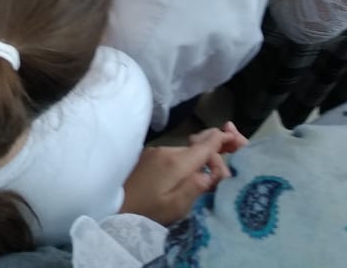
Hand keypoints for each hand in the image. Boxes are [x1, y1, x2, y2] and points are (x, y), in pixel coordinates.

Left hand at [119, 124, 245, 224]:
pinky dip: (183, 161)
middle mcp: (166, 150)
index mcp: (176, 161)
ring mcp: (154, 151)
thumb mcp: (176, 206)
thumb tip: (212, 172)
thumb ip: (197, 186)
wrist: (109, 203)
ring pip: (185, 151)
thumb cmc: (145, 209)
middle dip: (211, 156)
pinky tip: (185, 174)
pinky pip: (172, 155)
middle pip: (197, 147)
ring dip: (196, 160)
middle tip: (220, 172)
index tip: (236, 137)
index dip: (222, 140)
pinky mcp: (146, 157)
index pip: (206, 145)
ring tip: (204, 177)